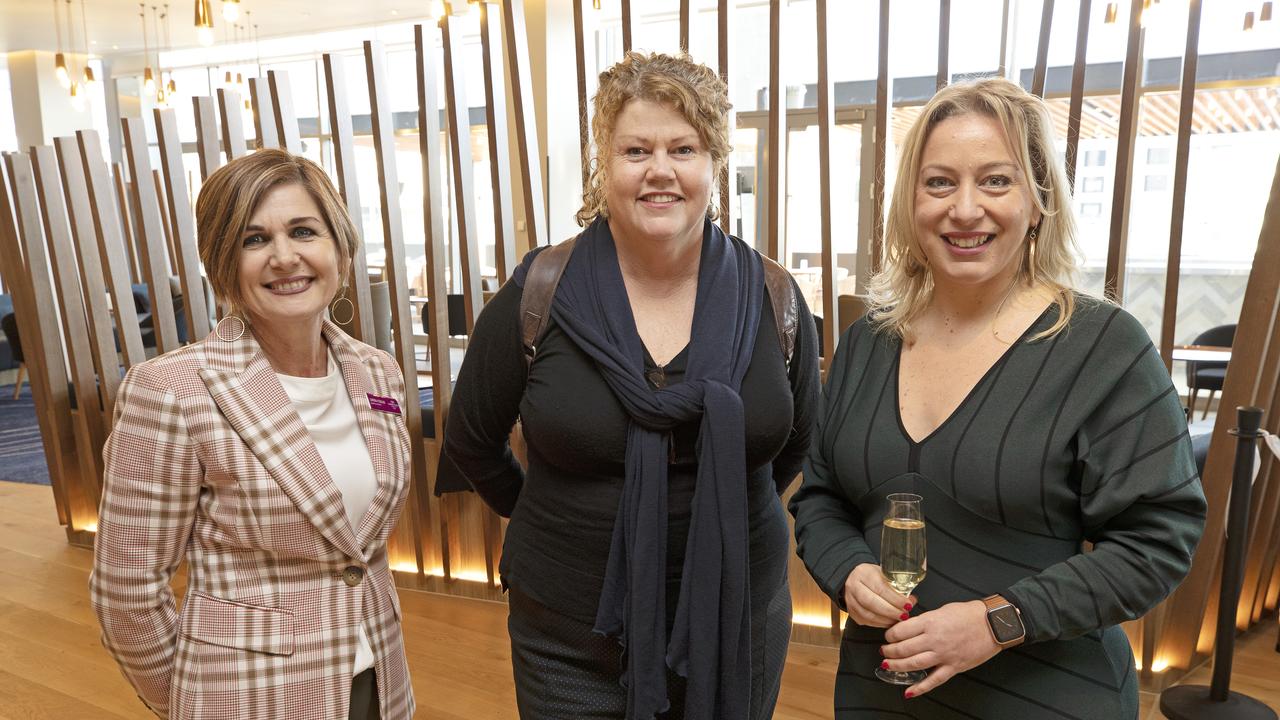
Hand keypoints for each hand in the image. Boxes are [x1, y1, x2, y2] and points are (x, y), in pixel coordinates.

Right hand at [842, 563, 916, 627]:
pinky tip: (889, 621)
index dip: (895, 598)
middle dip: (891, 611)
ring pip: (868, 615)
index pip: (880, 588)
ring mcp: (850, 600)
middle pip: (872, 602)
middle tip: (904, 615)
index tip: (907, 604)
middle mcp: (854, 586)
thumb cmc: (873, 576)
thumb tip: (912, 600)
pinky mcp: (851, 612)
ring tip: (898, 619)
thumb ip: (897, 586)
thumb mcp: (885, 574)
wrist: (855, 578)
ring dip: (886, 619)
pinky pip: (866, 621)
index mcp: (864, 573)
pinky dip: (880, 623)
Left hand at [880, 599, 1000, 697]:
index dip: (890, 634)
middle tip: (884, 651)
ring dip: (897, 666)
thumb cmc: (970, 614)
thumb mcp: (942, 610)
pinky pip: (934, 680)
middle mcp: (934, 639)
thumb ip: (925, 620)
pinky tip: (908, 692)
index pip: (900, 631)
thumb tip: (910, 626)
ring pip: (913, 664)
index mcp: (930, 622)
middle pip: (903, 648)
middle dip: (889, 651)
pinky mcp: (954, 667)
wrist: (994, 624)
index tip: (888, 636)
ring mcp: (944, 655)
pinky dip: (920, 688)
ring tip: (887, 665)